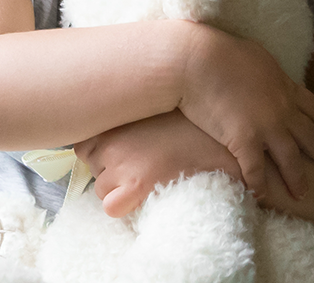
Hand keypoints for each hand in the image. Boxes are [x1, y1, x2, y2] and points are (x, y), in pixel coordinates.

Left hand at [76, 111, 239, 217]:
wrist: (227, 142)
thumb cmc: (199, 124)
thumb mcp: (162, 107)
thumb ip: (137, 116)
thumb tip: (117, 130)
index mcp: (120, 114)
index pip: (86, 139)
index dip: (103, 148)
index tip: (124, 150)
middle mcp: (114, 136)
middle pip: (93, 164)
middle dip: (111, 168)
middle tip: (142, 165)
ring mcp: (122, 161)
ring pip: (101, 188)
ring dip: (118, 188)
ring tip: (149, 180)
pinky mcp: (135, 185)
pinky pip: (111, 206)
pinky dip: (123, 207)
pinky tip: (144, 198)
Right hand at [178, 27, 313, 200]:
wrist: (196, 59)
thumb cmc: (219, 51)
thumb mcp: (257, 56)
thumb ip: (269, 71)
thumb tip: (269, 74)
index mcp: (285, 86)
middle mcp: (282, 109)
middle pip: (309, 136)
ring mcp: (265, 126)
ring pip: (290, 158)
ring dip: (297, 178)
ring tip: (302, 194)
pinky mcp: (243, 140)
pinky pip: (256, 170)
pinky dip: (260, 185)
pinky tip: (261, 196)